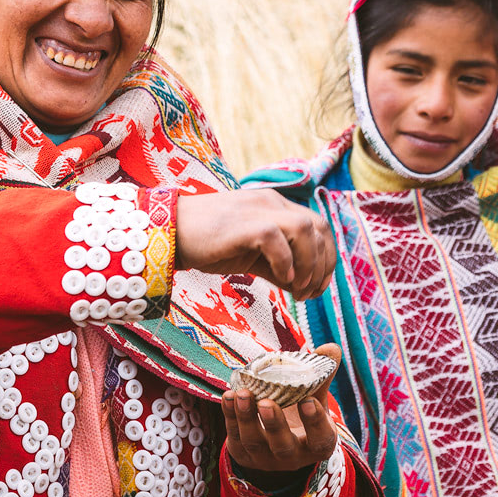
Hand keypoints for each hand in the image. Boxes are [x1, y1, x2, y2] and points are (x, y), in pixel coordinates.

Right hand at [175, 188, 336, 299]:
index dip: (326, 259)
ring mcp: (259, 210)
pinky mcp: (244, 224)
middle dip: (322, 264)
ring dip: (308, 263)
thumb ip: (278, 266)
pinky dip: (285, 262)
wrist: (171, 234)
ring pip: (304, 229)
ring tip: (297, 288)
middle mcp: (272, 203)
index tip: (317, 288)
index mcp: (276, 207)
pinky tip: (280, 279)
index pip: (318, 227)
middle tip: (309, 293)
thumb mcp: (251, 256)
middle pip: (319, 228)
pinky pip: (277, 239)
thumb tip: (302, 286)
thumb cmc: (209, 245)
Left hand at [222, 344, 340, 474]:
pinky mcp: (243, 453)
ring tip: (242, 394)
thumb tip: (330, 348)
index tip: (308, 401)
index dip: (314, 422)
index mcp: (317, 444)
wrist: (278, 438)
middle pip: (282, 445)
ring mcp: (265, 458)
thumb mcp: (315, 398)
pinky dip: (230, 416)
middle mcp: (292, 456)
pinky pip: (234, 436)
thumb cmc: (301, 414)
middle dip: (274, 424)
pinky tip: (229, 396)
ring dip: (246, 418)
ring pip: (253, 441)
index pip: (319, 439)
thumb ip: (320, 376)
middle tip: (266, 403)